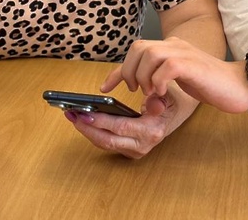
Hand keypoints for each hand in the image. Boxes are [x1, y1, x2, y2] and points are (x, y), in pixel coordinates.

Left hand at [63, 84, 194, 158]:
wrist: (176, 115)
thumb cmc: (169, 102)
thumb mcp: (168, 96)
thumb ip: (158, 99)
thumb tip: (151, 103)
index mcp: (152, 131)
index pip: (121, 128)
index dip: (101, 121)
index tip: (85, 112)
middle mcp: (142, 145)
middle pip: (108, 140)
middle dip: (87, 128)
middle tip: (71, 114)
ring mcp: (134, 150)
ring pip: (104, 144)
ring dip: (86, 130)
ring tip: (71, 115)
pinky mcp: (127, 150)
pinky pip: (106, 143)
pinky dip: (92, 132)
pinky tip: (81, 120)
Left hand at [103, 37, 247, 113]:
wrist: (241, 85)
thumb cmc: (211, 85)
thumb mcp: (178, 84)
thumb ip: (159, 83)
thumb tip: (142, 97)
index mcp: (171, 48)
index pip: (136, 51)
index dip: (117, 70)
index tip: (105, 88)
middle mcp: (175, 45)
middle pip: (138, 47)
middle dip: (129, 71)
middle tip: (134, 91)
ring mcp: (184, 53)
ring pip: (149, 53)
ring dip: (143, 77)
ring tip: (152, 93)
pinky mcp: (193, 65)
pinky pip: (167, 66)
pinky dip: (159, 80)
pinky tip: (164, 92)